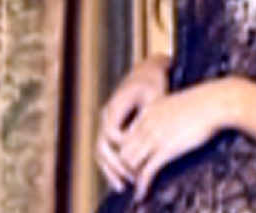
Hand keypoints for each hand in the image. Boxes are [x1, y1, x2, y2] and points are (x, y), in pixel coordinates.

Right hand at [96, 55, 169, 191]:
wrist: (147, 70)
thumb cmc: (153, 81)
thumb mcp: (155, 95)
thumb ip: (148, 115)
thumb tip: (143, 135)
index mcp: (115, 105)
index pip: (112, 135)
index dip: (122, 151)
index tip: (136, 163)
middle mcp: (106, 113)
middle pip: (101, 146)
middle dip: (113, 166)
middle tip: (125, 182)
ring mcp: (106, 119)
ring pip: (101, 150)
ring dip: (110, 169)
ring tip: (121, 184)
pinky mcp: (111, 125)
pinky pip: (107, 148)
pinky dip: (113, 162)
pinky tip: (123, 175)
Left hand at [118, 79, 238, 201]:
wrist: (215, 102)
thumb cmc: (203, 102)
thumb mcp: (176, 103)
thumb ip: (166, 113)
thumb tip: (168, 123)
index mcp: (148, 111)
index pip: (125, 135)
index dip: (127, 151)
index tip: (135, 159)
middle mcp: (147, 124)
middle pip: (123, 150)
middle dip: (126, 166)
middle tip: (135, 175)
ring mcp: (155, 137)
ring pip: (130, 162)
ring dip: (132, 176)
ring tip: (139, 184)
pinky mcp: (166, 149)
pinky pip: (146, 171)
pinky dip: (142, 185)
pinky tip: (143, 192)